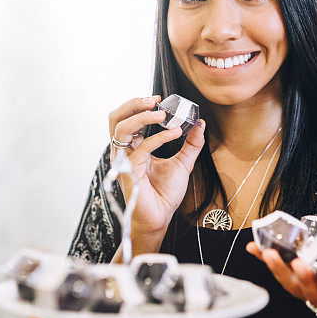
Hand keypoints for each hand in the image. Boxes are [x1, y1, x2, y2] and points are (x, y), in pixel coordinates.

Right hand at [108, 96, 205, 253]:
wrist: (160, 218)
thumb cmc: (164, 194)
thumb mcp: (182, 163)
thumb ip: (191, 144)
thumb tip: (200, 123)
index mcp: (133, 147)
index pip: (126, 118)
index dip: (138, 105)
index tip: (159, 99)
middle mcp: (124, 152)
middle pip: (115, 118)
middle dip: (133, 104)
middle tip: (154, 100)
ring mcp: (124, 161)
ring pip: (121, 129)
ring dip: (142, 117)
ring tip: (163, 115)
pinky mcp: (129, 172)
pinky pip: (141, 149)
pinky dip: (159, 138)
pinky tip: (175, 134)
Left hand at [246, 236, 316, 317]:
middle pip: (311, 294)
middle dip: (302, 279)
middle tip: (296, 263)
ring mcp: (307, 291)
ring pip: (292, 286)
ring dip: (278, 270)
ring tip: (268, 253)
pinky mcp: (294, 280)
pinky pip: (278, 272)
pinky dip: (265, 259)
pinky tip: (254, 248)